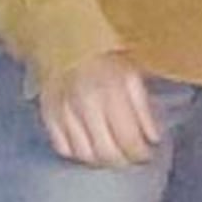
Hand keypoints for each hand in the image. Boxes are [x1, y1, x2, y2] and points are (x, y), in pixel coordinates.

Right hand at [38, 50, 164, 168]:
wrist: (67, 41)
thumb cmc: (105, 58)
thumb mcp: (132, 76)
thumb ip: (143, 109)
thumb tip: (153, 139)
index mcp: (111, 92)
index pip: (128, 140)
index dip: (140, 154)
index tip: (147, 154)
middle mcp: (85, 105)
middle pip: (106, 153)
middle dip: (123, 161)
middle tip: (131, 158)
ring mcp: (64, 113)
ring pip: (85, 155)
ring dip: (102, 161)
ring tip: (113, 155)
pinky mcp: (48, 116)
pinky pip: (64, 149)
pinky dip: (79, 153)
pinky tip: (91, 148)